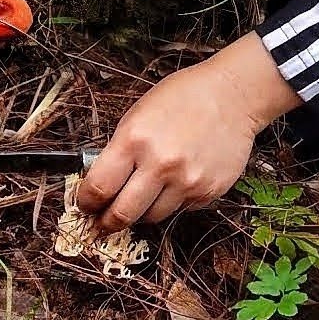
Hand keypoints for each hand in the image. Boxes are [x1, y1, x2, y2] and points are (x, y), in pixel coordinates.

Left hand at [77, 33, 301, 230]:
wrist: (233, 96)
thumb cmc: (183, 98)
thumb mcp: (138, 115)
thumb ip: (120, 150)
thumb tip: (102, 183)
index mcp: (135, 140)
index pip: (99, 188)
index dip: (87, 202)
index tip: (86, 205)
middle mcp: (161, 164)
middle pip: (122, 214)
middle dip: (107, 222)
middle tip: (103, 222)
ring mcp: (187, 181)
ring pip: (152, 216)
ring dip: (142, 211)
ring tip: (145, 194)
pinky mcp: (209, 192)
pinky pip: (181, 209)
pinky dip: (173, 201)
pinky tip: (178, 180)